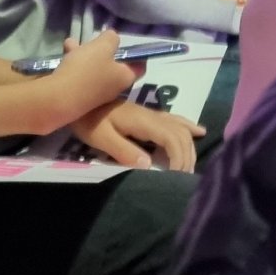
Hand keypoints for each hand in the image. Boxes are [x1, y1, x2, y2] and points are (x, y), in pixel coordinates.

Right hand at [26, 32, 144, 135]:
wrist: (59, 98)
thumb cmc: (87, 69)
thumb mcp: (102, 46)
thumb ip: (111, 38)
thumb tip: (113, 38)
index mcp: (126, 77)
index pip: (139, 66)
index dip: (135, 54)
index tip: (124, 44)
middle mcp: (115, 88)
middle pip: (113, 65)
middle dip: (102, 50)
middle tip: (93, 40)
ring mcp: (97, 95)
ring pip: (95, 68)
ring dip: (84, 54)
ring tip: (70, 43)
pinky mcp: (81, 97)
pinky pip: (82, 76)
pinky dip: (75, 64)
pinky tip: (64, 53)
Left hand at [74, 101, 205, 172]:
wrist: (77, 98)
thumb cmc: (88, 121)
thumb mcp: (101, 138)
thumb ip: (124, 151)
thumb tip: (149, 165)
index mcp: (142, 121)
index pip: (172, 138)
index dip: (179, 158)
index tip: (176, 176)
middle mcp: (151, 116)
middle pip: (180, 133)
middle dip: (186, 155)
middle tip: (184, 176)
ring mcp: (150, 114)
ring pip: (180, 126)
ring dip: (189, 145)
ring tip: (190, 164)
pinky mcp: (147, 115)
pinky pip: (174, 120)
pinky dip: (188, 128)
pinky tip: (198, 131)